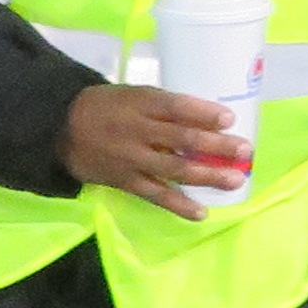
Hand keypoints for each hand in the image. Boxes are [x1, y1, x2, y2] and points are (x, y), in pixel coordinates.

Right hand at [64, 84, 247, 216]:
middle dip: (217, 146)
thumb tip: (209, 119)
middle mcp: (138, 131)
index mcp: (141, 103)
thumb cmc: (108, 107)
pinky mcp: (126, 182)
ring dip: (208, 176)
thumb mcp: (134, 95)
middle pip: (182, 139)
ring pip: (174, 168)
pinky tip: (202, 212)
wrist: (62, 129)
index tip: (230, 119)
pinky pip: (156, 195)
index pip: (175, 107)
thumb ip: (165, 106)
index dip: (203, 112)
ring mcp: (132, 159)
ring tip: (236, 180)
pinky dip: (179, 205)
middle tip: (245, 151)